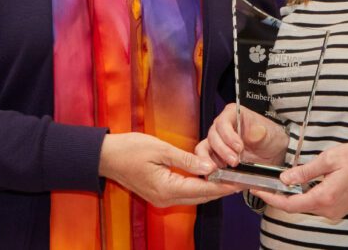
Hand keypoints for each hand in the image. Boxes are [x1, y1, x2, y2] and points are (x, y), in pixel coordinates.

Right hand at [98, 132, 238, 206]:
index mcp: (166, 188)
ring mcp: (162, 199)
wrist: (106, 156)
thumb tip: (210, 168)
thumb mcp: (161, 150)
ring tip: (229, 178)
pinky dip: (199, 187)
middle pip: (200, 197)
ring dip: (211, 188)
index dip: (222, 186)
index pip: (202, 190)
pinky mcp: (159, 194)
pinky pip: (185, 193)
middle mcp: (165, 199)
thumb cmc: (129, 149)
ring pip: (193, 196)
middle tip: (240, 180)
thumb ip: (186, 160)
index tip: (239, 182)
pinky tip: (208, 178)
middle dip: (221, 189)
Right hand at [195, 103, 287, 168]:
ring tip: (220, 169)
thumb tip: (255, 132)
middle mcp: (222, 127)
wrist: (274, 155)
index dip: (228, 135)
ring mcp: (218, 142)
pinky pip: (206, 161)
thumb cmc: (270, 138)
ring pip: (204, 148)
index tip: (239, 148)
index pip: (223, 122)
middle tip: (234, 162)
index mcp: (233, 115)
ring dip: (210, 160)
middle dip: (222, 150)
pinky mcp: (216, 156)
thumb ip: (260, 133)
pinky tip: (219, 174)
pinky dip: (210, 168)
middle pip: (212, 136)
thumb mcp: (270, 134)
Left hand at [251, 142, 347, 220]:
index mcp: (324, 198)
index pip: (290, 204)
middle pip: (297, 206)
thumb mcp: (329, 159)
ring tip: (282, 181)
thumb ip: (305, 171)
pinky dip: (307, 194)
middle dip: (281, 196)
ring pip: (307, 205)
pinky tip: (303, 182)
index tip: (258, 191)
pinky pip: (318, 203)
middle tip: (266, 183)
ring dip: (294, 195)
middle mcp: (329, 210)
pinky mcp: (340, 208)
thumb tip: (286, 179)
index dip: (272, 199)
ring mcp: (336, 211)